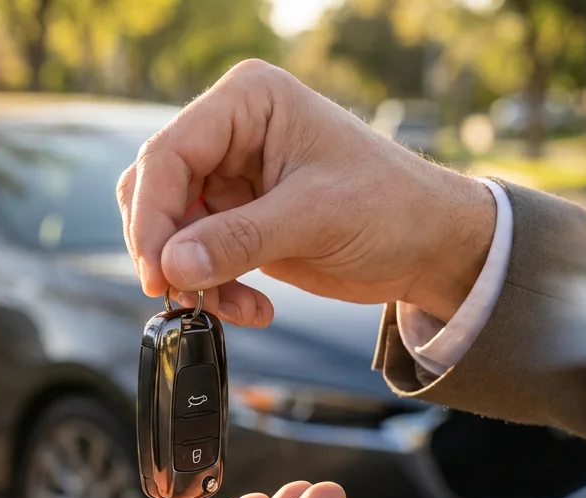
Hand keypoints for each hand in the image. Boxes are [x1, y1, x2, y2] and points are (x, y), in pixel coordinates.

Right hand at [116, 60, 496, 326]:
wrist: (431, 245)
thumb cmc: (394, 205)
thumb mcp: (316, 218)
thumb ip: (239, 239)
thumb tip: (174, 265)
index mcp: (248, 102)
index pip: (170, 153)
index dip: (153, 215)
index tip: (158, 270)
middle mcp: (232, 133)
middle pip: (157, 190)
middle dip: (166, 248)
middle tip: (179, 294)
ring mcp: (231, 178)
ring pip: (171, 230)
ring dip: (192, 277)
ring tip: (228, 305)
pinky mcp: (237, 220)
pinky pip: (196, 258)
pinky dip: (214, 289)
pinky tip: (253, 307)